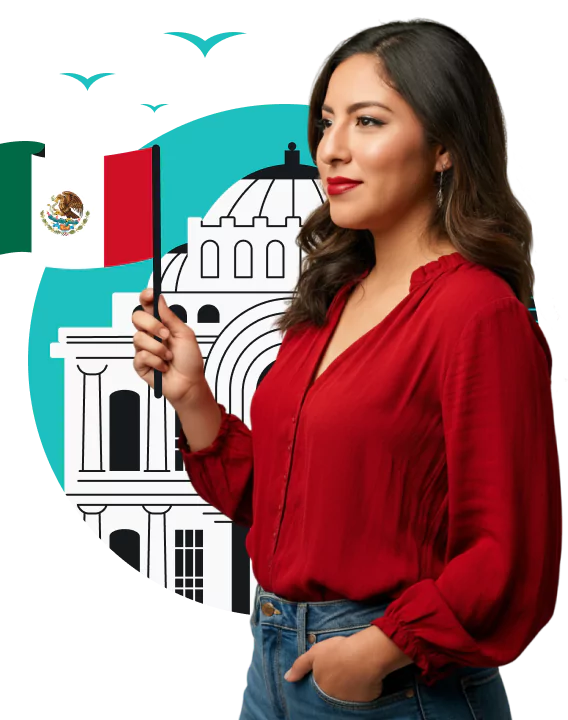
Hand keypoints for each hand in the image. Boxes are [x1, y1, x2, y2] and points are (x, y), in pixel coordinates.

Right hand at [132, 289, 205, 405]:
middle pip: (137, 317)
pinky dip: (156, 361)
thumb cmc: (190, 360)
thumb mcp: (185, 334)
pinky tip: (163, 367)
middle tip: (166, 335)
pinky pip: (141, 356)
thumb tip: (159, 298)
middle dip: (152, 325)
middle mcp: (150, 334)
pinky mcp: (139, 363)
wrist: (189, 384)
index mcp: (162, 324)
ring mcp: (143, 348)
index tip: (150, 294)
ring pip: (139, 338)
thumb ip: (170, 317)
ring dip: (159, 348)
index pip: (148, 305)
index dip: (146, 297)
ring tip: (169, 356)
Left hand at [284, 629, 386, 703]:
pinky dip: (361, 692)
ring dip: (346, 690)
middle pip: (331, 695)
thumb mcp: (315, 653)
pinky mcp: (365, 702)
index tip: (327, 674)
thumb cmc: (338, 651)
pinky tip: (363, 680)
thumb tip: (287, 678)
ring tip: (351, 675)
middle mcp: (333, 699)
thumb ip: (300, 666)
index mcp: (320, 687)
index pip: (317, 690)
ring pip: (345, 697)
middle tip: (340, 674)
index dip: (322, 682)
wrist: (365, 656)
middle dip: (334, 687)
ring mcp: (349, 702)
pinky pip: (361, 699)